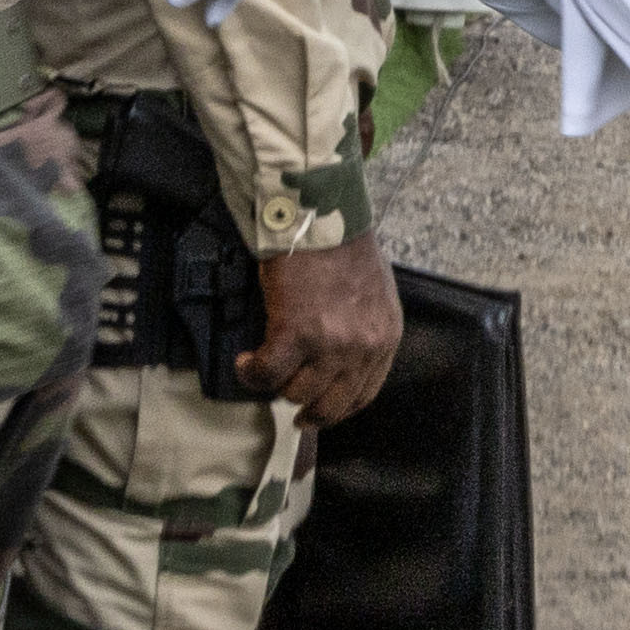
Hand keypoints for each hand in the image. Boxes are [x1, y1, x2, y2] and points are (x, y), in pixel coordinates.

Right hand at [233, 231, 403, 421]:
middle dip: (307, 411)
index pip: (364, 394)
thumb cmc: (344, 248)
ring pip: (296, 393)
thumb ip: (365, 330)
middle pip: (331, 405)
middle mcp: (362, 347)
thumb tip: (340, 358)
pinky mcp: (294, 334)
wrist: (322, 219)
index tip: (319, 410)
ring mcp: (329, 344)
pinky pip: (266, 374)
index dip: (337, 409)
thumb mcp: (375, 295)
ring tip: (262, 367)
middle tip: (289, 406)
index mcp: (385, 337)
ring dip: (275, 384)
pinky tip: (245, 362)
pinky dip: (251, 373)